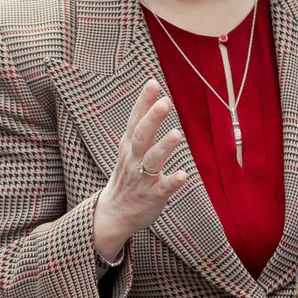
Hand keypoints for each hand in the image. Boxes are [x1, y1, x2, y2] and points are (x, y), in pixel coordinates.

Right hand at [92, 80, 190, 261]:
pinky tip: (182, 175)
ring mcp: (142, 178)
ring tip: (176, 133)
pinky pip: (163, 188)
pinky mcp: (152, 196)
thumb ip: (141, 125)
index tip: (153, 83)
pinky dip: (172, 182)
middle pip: (142, 135)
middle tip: (164, 102)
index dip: (143, 102)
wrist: (114, 214)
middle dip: (152, 119)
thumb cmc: (127, 176)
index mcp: (130, 147)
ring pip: (152, 160)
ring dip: (164, 147)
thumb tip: (153, 97)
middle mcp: (134, 159)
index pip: (136, 120)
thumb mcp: (129, 149)